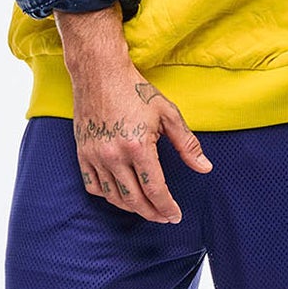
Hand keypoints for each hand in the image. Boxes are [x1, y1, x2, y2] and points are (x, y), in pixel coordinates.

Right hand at [56, 8, 211, 222]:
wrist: (99, 72)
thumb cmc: (136, 89)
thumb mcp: (168, 113)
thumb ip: (187, 144)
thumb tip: (205, 168)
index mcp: (138, 146)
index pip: (155, 189)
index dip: (167, 207)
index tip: (175, 216)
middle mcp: (114, 155)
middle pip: (134, 199)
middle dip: (152, 213)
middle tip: (164, 217)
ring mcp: (95, 155)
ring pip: (113, 196)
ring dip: (131, 207)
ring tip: (146, 208)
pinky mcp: (82, 152)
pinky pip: (93, 185)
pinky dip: (108, 195)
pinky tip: (121, 195)